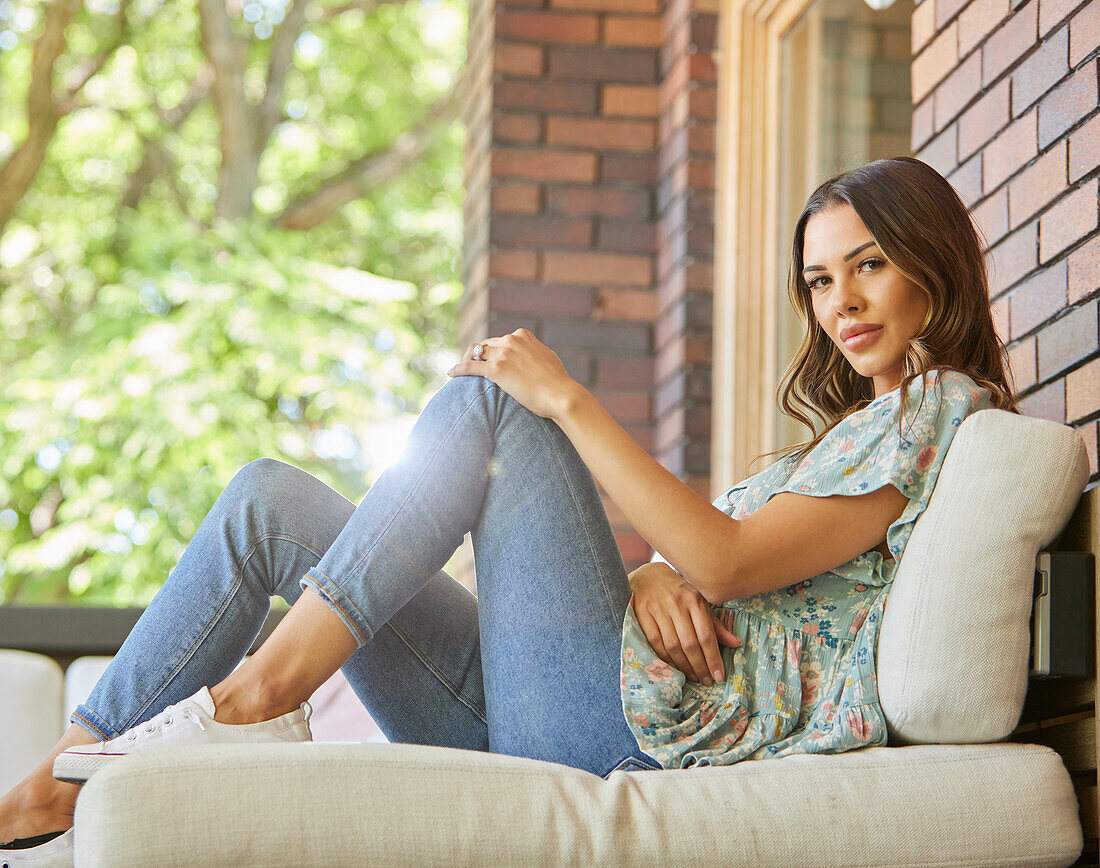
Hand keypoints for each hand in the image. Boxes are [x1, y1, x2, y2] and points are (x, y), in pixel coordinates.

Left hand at [446, 328, 578, 419]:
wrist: (561, 395)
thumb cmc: (557, 382)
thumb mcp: (547, 358)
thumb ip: (535, 352)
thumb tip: (532, 354)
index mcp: (522, 336)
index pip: (499, 340)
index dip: (491, 351)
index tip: (486, 360)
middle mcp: (511, 340)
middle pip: (484, 345)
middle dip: (477, 356)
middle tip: (470, 366)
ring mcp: (503, 354)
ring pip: (475, 353)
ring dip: (465, 360)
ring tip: (459, 370)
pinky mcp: (496, 370)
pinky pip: (470, 367)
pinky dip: (458, 369)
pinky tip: (451, 374)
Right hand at [628, 562, 740, 684]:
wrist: (648, 576)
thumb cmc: (678, 592)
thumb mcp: (699, 602)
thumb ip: (715, 624)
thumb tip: (736, 643)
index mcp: (694, 599)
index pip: (706, 634)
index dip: (713, 658)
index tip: (719, 675)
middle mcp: (676, 603)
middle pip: (690, 643)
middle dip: (700, 666)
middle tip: (706, 680)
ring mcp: (657, 609)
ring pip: (673, 646)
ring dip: (684, 666)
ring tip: (693, 677)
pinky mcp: (641, 614)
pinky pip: (655, 643)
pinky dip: (666, 659)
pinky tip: (674, 667)